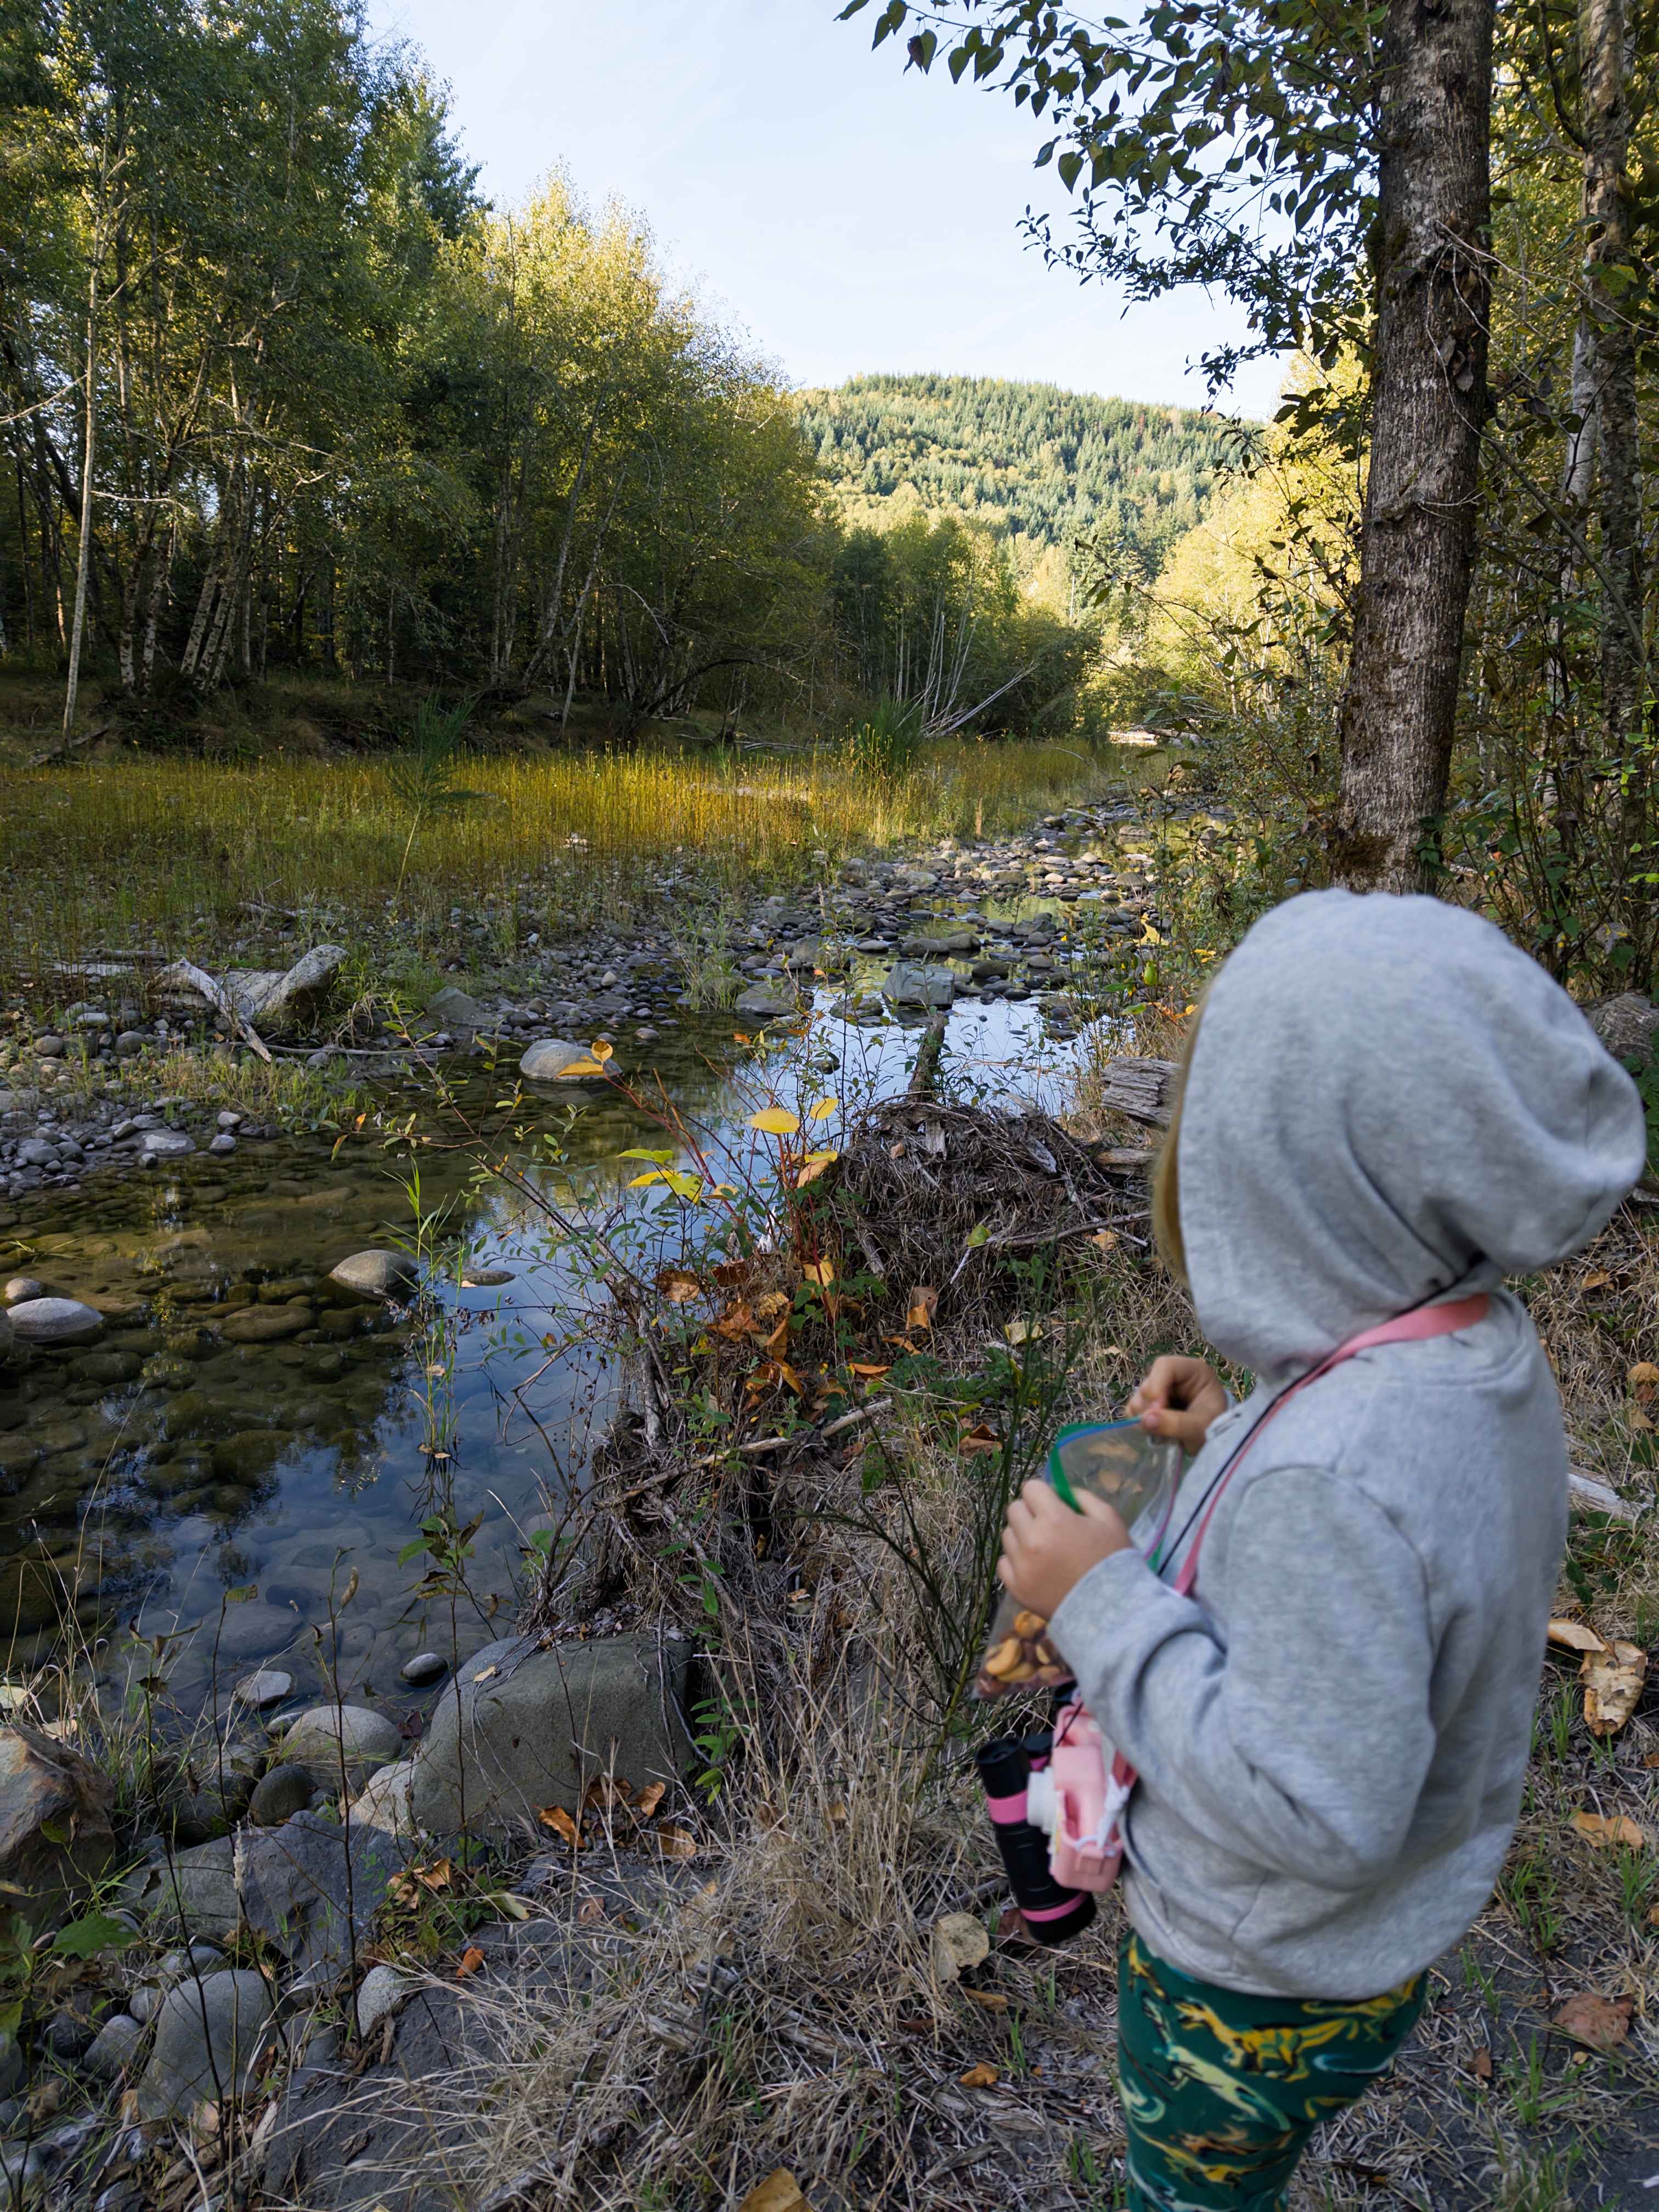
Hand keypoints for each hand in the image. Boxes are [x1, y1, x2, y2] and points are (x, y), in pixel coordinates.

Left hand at [998, 1479, 1130, 1617]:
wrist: (1110, 1611)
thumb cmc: (1113, 1561)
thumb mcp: (1109, 1520)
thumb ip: (1083, 1497)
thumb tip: (1060, 1491)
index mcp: (1054, 1519)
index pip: (1030, 1488)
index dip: (1043, 1494)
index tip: (1053, 1504)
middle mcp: (1031, 1539)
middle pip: (1014, 1509)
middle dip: (1030, 1512)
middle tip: (1048, 1526)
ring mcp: (1021, 1565)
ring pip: (1007, 1535)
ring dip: (1022, 1536)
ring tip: (1044, 1549)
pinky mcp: (1016, 1587)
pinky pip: (1003, 1562)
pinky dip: (1016, 1561)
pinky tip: (1035, 1566)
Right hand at [1127, 1354, 1226, 1451]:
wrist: (1218, 1443)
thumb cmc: (1216, 1428)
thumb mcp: (1201, 1427)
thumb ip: (1176, 1423)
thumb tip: (1145, 1420)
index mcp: (1193, 1371)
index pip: (1165, 1366)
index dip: (1156, 1384)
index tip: (1156, 1408)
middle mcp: (1174, 1377)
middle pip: (1149, 1382)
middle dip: (1150, 1405)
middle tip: (1157, 1426)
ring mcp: (1161, 1391)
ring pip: (1140, 1396)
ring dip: (1143, 1415)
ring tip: (1160, 1432)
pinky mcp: (1152, 1405)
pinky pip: (1135, 1409)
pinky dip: (1139, 1421)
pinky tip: (1154, 1431)